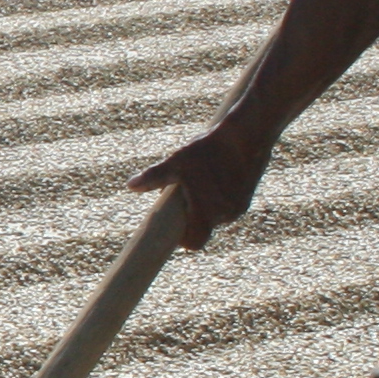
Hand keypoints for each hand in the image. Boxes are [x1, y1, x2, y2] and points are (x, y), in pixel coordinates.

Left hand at [130, 127, 273, 252]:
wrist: (247, 135)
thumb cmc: (209, 150)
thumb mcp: (176, 162)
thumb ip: (154, 177)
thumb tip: (131, 185)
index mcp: (207, 211)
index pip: (194, 242)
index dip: (183, 239)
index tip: (174, 227)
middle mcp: (226, 214)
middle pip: (203, 227)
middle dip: (192, 216)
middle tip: (182, 196)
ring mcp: (239, 207)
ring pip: (216, 216)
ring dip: (205, 207)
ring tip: (198, 182)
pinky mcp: (247, 198)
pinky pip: (228, 206)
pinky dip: (218, 199)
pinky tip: (213, 178)